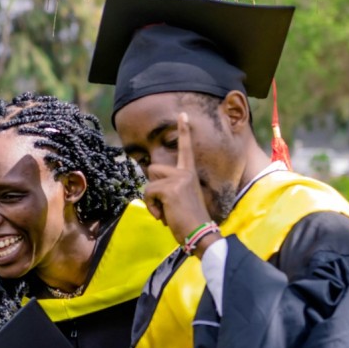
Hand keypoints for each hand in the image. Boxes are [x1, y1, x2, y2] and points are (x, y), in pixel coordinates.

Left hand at [142, 112, 212, 243]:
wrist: (200, 233)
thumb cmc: (189, 220)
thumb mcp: (180, 199)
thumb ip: (169, 188)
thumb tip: (151, 188)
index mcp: (189, 173)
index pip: (186, 148)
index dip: (183, 131)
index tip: (182, 114)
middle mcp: (185, 172)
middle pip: (153, 168)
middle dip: (152, 187)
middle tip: (165, 205)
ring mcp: (178, 179)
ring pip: (149, 182)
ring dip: (151, 199)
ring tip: (165, 211)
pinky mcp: (170, 189)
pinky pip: (148, 194)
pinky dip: (151, 208)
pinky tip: (164, 216)